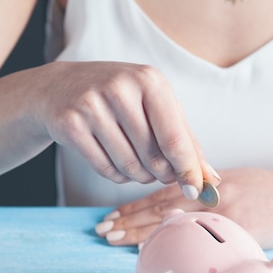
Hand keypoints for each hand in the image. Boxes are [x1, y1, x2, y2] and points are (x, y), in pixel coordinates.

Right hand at [35, 61, 216, 198]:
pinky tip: (116, 161)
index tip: (197, 191)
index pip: (175, 139)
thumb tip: (212, 180)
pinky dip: (117, 175)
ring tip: (138, 162)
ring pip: (130, 167)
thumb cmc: (121, 99)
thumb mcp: (157, 108)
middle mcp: (120, 89)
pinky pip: (106, 170)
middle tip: (161, 172)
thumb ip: (186, 142)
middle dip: (163, 174)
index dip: (188, 170)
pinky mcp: (69, 124)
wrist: (60, 87)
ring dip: (140, 176)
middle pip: (154, 158)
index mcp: (149, 81)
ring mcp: (91, 105)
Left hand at [96, 167, 272, 248]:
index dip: (136, 203)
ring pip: (175, 217)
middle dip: (129, 218)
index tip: (112, 214)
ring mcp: (226, 207)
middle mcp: (213, 190)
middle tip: (102, 229)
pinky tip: (156, 247)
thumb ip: (214, 193)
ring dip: (141, 229)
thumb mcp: (243, 183)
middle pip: (161, 203)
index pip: (164, 191)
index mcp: (211, 180)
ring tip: (114, 238)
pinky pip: (204, 237)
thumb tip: (188, 210)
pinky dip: (178, 241)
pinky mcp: (242, 225)